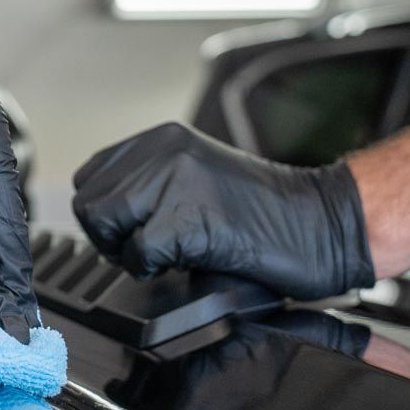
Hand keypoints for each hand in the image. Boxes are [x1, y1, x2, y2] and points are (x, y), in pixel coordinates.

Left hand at [71, 123, 373, 300]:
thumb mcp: (196, 177)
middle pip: (89, 203)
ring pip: (104, 224)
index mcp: (163, 139)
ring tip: (162, 258)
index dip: (104, 213)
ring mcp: (174, 183)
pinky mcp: (186, 220)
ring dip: (126, 252)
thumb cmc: (265, 212)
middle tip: (143, 252)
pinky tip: (183, 263)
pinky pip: (137, 254)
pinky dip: (152, 270)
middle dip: (109, 237)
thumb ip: (152, 184)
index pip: (91, 176)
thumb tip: (105, 216)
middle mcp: (163, 152)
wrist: (319, 224)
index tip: (128, 231)